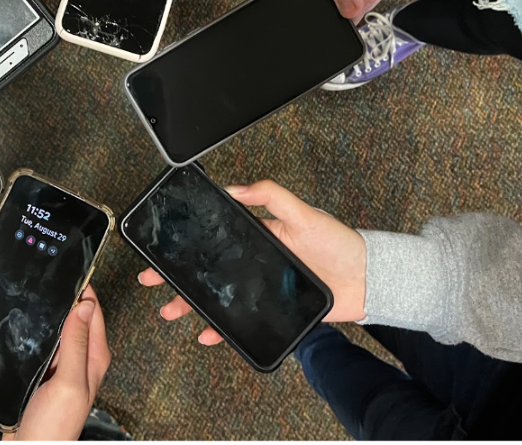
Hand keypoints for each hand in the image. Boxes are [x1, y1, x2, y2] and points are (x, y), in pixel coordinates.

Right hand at [7, 286, 110, 440]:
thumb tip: (84, 306)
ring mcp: (63, 366)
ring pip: (60, 328)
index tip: (72, 270)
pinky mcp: (46, 372)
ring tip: (43, 293)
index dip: (84, 289)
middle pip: (77, 317)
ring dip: (53, 314)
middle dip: (68, 297)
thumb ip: (76, 344)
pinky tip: (29, 326)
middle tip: (55, 274)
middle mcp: (81, 360)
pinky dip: (40, 331)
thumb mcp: (68, 382)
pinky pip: (45, 342)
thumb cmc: (53, 427)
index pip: (93, 311)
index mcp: (94, 358)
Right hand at [138, 180, 366, 343]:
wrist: (368, 281)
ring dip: (192, 305)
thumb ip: (271, 196)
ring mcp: (261, 289)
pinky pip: (240, 322)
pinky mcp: (272, 312)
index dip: (188, 243)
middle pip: (208, 271)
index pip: (214, 239)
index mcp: (257, 237)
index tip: (164, 245)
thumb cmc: (339, 243)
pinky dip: (221, 330)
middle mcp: (254, 263)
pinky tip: (206, 334)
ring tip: (170, 310)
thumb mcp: (304, 212)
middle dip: (177, 277)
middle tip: (152, 280)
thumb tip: (236, 187)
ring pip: (218, 298)